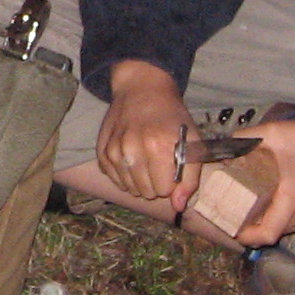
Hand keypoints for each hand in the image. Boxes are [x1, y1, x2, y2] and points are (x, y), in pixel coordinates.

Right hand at [96, 61, 193, 215]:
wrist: (142, 89)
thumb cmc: (171, 117)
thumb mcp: (192, 141)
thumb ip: (189, 177)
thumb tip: (177, 205)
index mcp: (160, 146)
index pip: (164, 190)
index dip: (171, 181)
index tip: (171, 166)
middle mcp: (133, 149)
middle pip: (146, 192)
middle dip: (155, 182)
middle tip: (158, 162)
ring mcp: (115, 150)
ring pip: (129, 189)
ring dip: (139, 180)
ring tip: (145, 159)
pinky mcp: (102, 150)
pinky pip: (114, 180)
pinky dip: (124, 175)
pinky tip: (131, 158)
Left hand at [232, 118, 294, 248]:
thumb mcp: (273, 133)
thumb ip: (245, 139)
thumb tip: (223, 149)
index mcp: (290, 199)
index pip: (267, 234)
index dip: (247, 237)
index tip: (231, 227)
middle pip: (270, 235)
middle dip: (249, 230)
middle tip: (229, 216)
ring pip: (280, 230)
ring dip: (261, 225)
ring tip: (242, 210)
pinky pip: (289, 223)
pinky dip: (273, 219)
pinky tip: (262, 205)